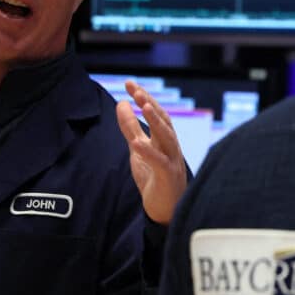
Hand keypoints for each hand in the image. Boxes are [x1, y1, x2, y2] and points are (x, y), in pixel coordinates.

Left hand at [116, 80, 186, 224]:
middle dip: (149, 103)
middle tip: (136, 89)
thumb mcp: (138, 149)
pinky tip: (137, 143)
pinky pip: (159, 162)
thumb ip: (131, 128)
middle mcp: (171, 146)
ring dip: (155, 120)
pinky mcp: (168, 176)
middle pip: (163, 120)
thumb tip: (121, 103)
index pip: (156, 113)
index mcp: (165, 139)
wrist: (166, 211)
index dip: (144, 97)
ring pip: (166, 136)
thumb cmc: (155, 178)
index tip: (129, 83)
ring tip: (143, 105)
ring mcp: (172, 161)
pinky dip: (148, 152)